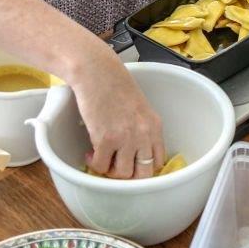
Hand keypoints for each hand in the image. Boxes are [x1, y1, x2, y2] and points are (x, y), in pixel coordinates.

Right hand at [70, 56, 163, 178]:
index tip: (132, 165)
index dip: (143, 168)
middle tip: (115, 167)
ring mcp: (126, 138)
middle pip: (143, 174)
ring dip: (110, 170)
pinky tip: (90, 152)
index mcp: (155, 126)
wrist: (97, 72)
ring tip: (102, 158)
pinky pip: (101, 166)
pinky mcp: (105, 139)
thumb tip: (135, 153)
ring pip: (123, 174)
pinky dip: (94, 163)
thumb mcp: (140, 108)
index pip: (158, 161)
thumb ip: (142, 129)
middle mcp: (144, 134)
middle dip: (128, 176)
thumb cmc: (115, 85)